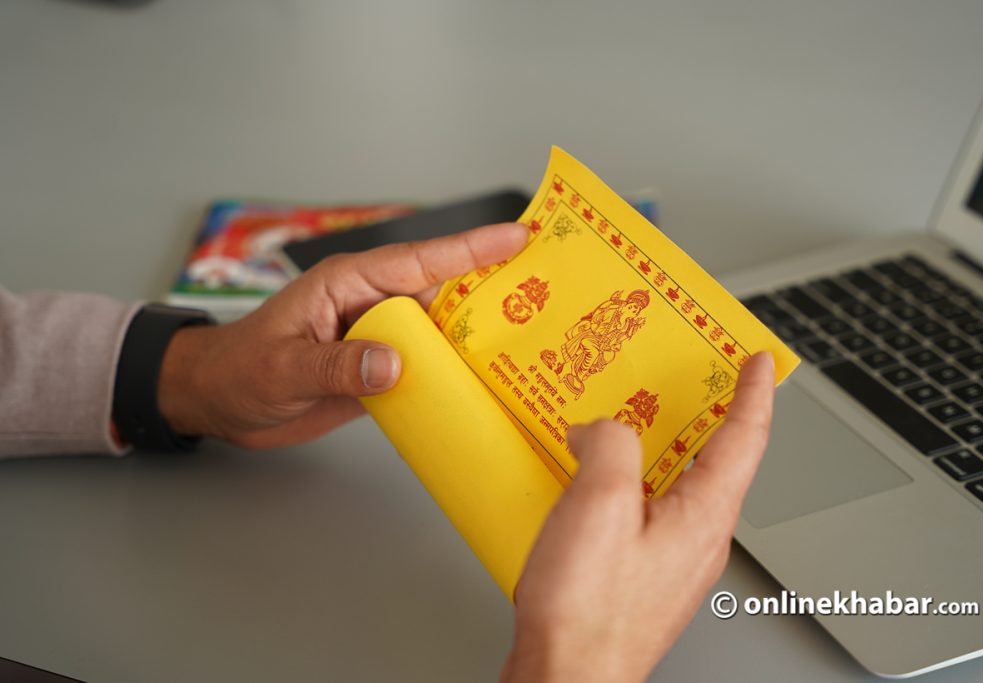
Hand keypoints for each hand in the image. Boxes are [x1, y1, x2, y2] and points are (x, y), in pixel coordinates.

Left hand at [156, 222, 527, 448]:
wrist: (217, 403)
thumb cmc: (239, 371)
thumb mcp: (283, 368)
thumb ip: (337, 366)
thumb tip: (396, 365)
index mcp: (349, 284)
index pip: (419, 262)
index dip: (470, 250)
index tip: (518, 237)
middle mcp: (373, 305)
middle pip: (444, 293)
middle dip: (496, 290)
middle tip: (553, 290)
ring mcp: (380, 338)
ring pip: (442, 332)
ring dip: (483, 338)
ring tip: (539, 341)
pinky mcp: (380, 371)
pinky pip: (428, 368)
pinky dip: (457, 375)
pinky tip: (491, 386)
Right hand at [503, 352, 775, 682]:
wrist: (567, 680)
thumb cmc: (589, 612)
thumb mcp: (600, 504)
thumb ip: (610, 445)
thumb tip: (600, 429)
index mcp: (704, 515)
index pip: (745, 439)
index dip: (754, 392)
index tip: (759, 361)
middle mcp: (696, 539)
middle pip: (714, 460)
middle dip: (703, 414)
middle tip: (692, 378)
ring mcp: (669, 561)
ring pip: (674, 487)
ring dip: (656, 448)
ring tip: (625, 421)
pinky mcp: (638, 577)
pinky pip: (643, 513)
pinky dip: (626, 484)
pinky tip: (590, 482)